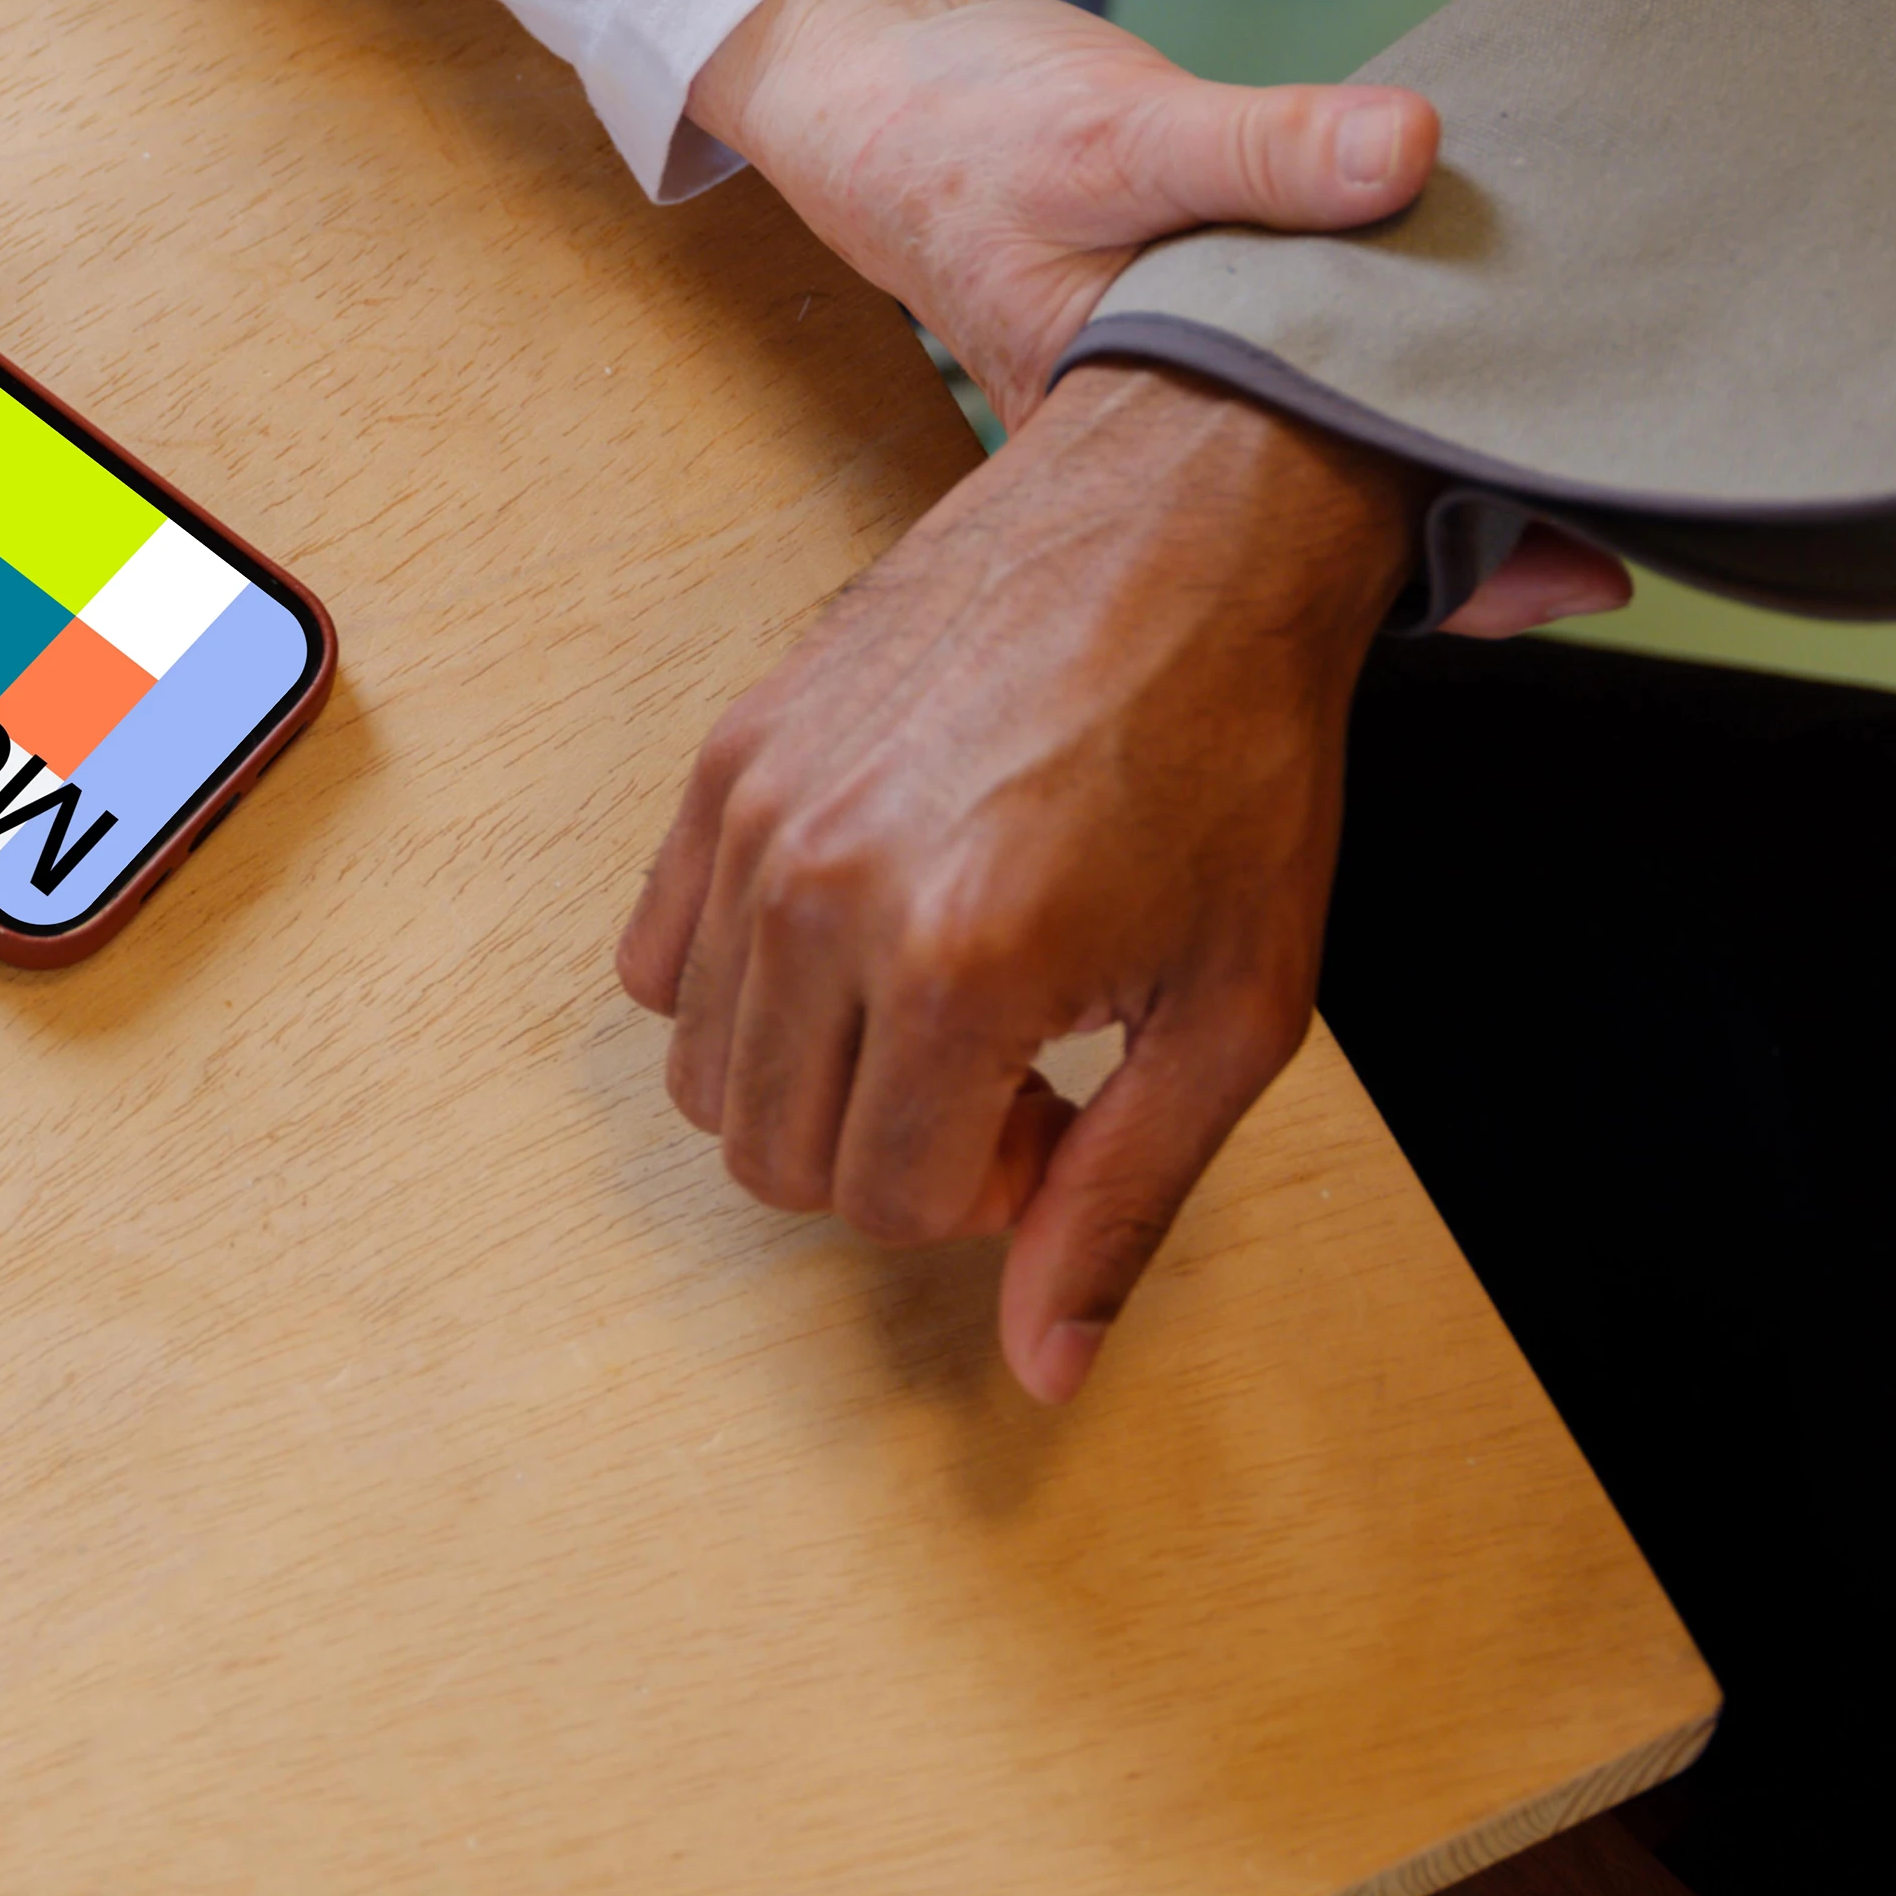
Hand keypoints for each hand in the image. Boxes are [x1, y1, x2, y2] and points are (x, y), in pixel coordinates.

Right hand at [615, 363, 1411, 1401]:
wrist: (1180, 528)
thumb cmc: (1234, 761)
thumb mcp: (1232, 1009)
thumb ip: (1123, 1201)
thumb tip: (1042, 1367)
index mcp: (957, 967)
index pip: (886, 1203)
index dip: (989, 1191)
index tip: (1066, 1104)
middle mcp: (824, 894)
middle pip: (775, 1155)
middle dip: (893, 1151)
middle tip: (1009, 1063)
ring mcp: (755, 818)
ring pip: (705, 1070)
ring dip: (818, 1078)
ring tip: (939, 994)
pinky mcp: (724, 758)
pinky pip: (661, 955)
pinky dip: (743, 989)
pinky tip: (865, 930)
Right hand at [689, 0, 1628, 631]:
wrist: (877, 94)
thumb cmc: (971, 133)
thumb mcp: (1117, 128)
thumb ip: (1265, 146)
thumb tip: (1409, 150)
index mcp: (1134, 439)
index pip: (1315, 538)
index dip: (1452, 567)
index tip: (1583, 570)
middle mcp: (1156, 451)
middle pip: (1340, 523)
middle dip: (1471, 526)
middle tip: (1617, 513)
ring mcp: (1176, 408)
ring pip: (1331, 463)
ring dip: (1434, 452)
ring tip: (1571, 445)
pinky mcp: (1194, 350)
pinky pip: (1312, 391)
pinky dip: (1387, 377)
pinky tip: (1465, 353)